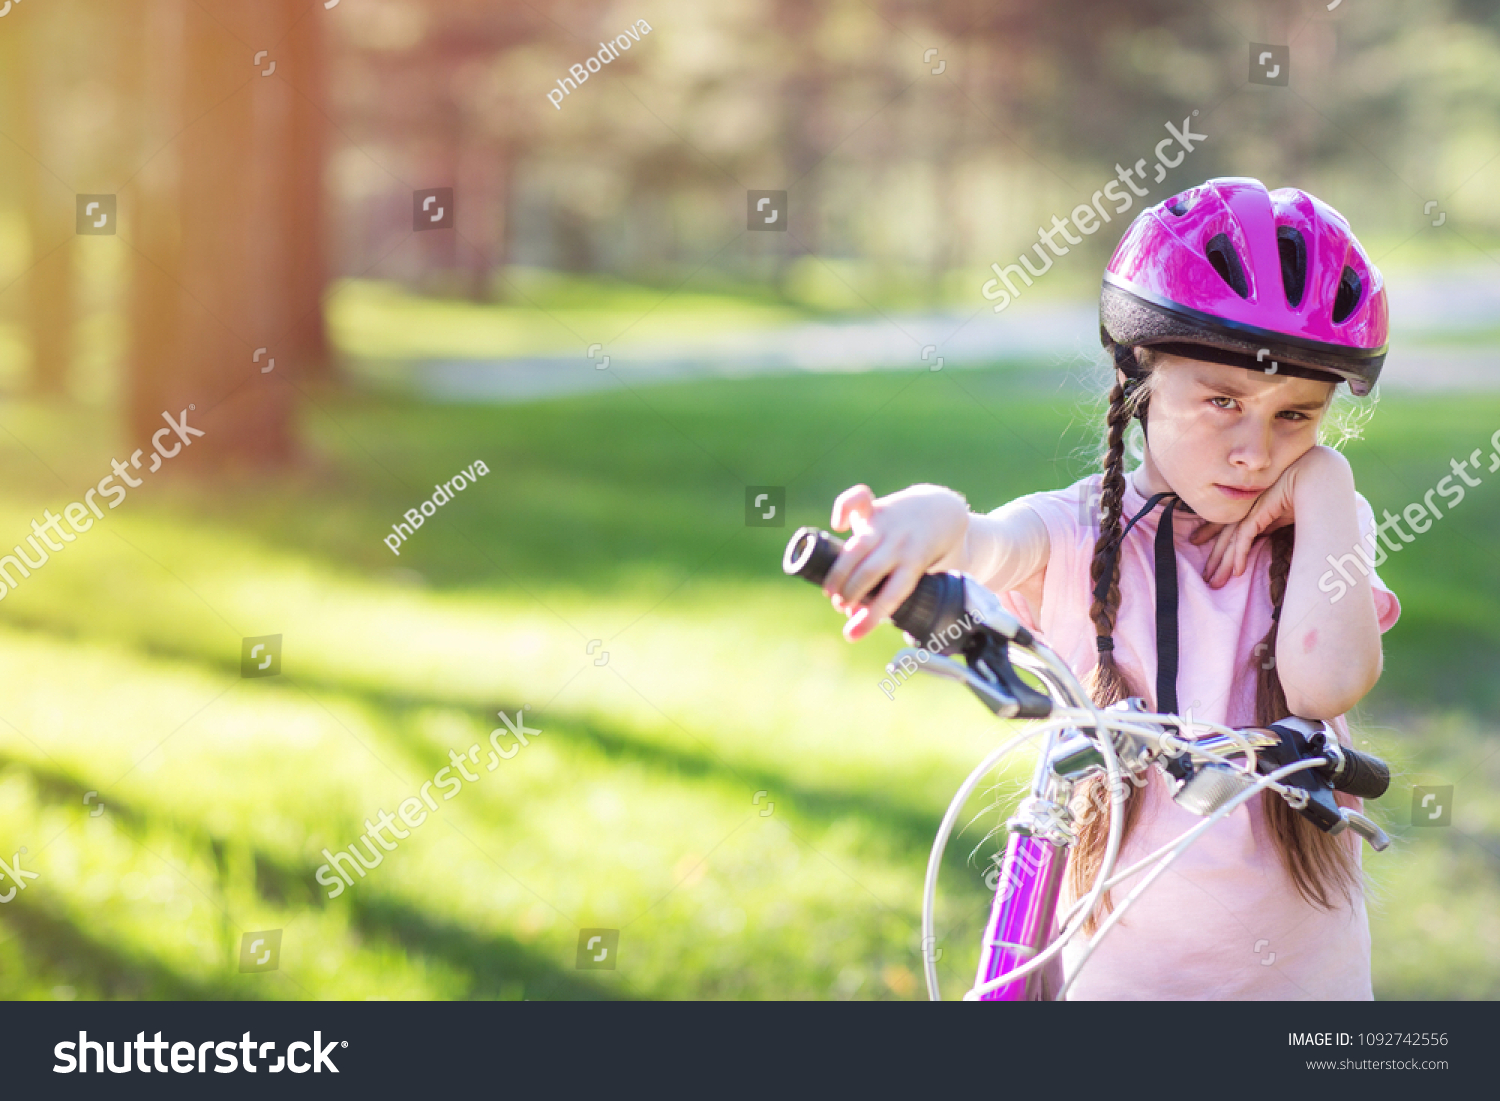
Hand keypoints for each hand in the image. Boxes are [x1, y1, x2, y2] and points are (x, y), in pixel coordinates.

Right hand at [822, 483, 967, 640]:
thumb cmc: (929, 554)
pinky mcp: (875, 507)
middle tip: (841, 607)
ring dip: (838, 572)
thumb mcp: (922, 578)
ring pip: (856, 547)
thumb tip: (857, 617)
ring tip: (829, 591)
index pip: (892, 595)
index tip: (851, 635)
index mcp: (916, 564)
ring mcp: (886, 524)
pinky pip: (856, 500)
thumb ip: (892, 597)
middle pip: (869, 572)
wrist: (942, 512)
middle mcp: (900, 544)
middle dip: (850, 594)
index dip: (871, 617)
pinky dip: (842, 507)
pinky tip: (837, 525)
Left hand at [1189, 446, 1349, 587]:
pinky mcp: (1259, 511)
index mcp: (1252, 505)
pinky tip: (1237, 571)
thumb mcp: (1281, 512)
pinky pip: (1245, 536)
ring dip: (1223, 562)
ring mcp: (1251, 507)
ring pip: (1232, 539)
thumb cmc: (1305, 490)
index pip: (1230, 526)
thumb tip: (1258, 539)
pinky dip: (1241, 554)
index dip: (1213, 538)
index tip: (1207, 555)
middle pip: (1227, 535)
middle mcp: (1248, 506)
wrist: (1316, 474)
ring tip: (1215, 582)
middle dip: (1216, 558)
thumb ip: (1268, 523)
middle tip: (1206, 577)